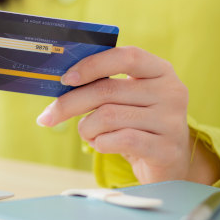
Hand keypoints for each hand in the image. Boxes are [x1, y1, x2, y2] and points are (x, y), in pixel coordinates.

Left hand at [36, 46, 200, 183]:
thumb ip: (103, 84)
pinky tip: (101, 144)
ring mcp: (172, 121)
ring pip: (108, 117)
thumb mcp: (126, 98)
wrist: (169, 161)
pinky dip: (99, 143)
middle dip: (69, 104)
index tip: (65, 79)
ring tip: (88, 133)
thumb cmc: (137, 123)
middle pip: (107, 90)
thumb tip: (60, 81)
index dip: (92, 65)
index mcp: (160, 71)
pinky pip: (119, 140)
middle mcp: (171, 92)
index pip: (126, 57)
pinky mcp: (166, 149)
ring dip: (86, 128)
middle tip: (48, 116)